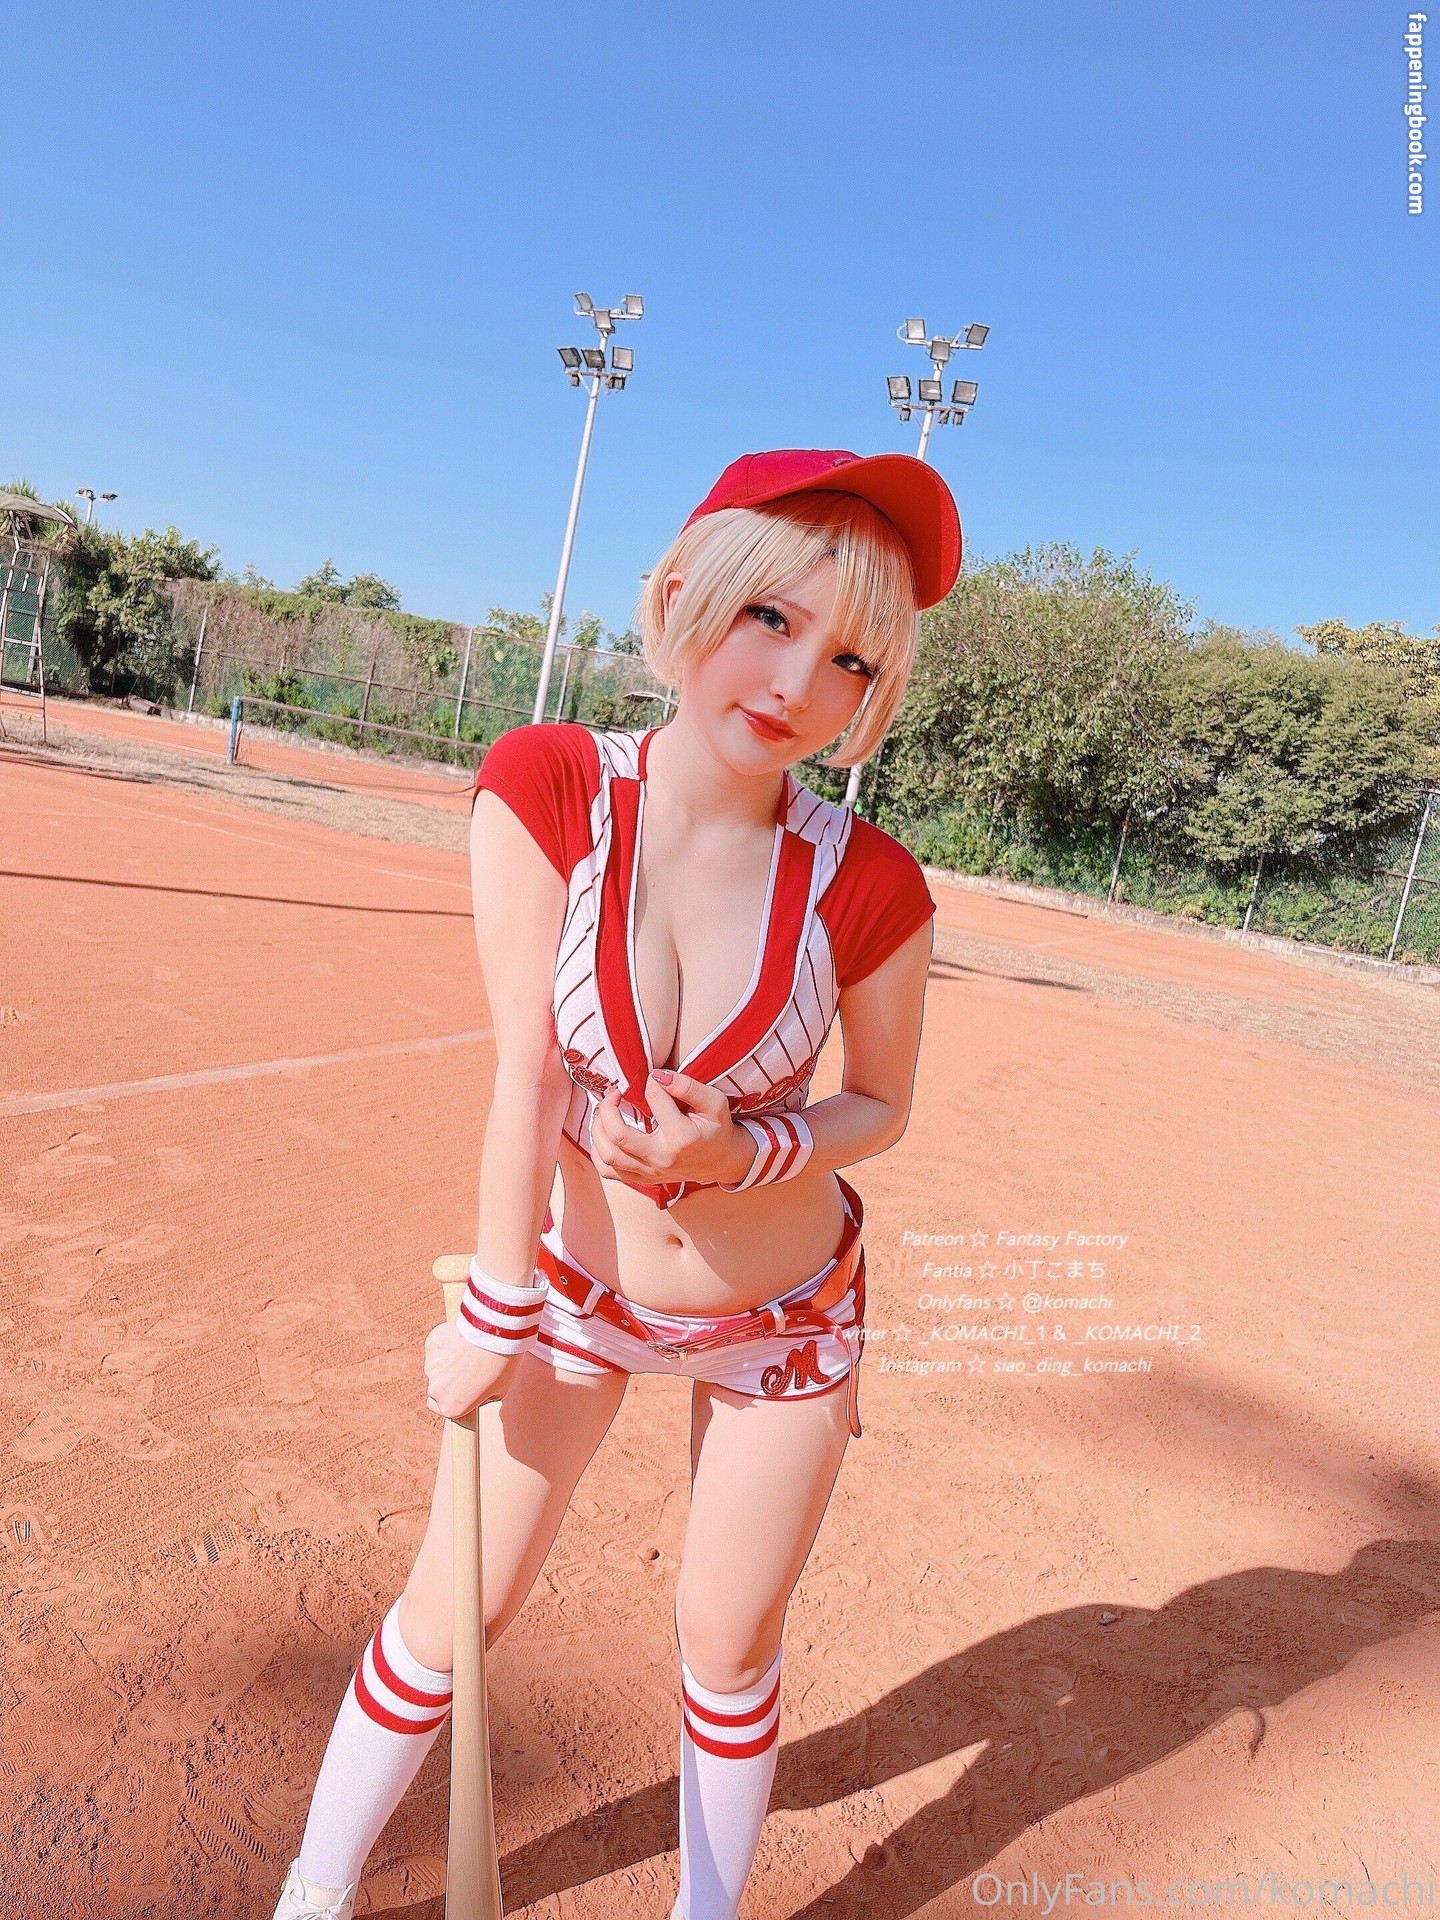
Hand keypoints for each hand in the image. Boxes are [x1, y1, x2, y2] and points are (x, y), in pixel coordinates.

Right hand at [423, 1321, 520, 1419]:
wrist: (493, 1335)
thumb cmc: (500, 1365)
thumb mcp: (499, 1390)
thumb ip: (483, 1397)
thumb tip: (478, 1394)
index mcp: (450, 1407)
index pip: (441, 1408)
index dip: (452, 1398)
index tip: (462, 1389)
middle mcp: (436, 1390)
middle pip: (437, 1387)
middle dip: (449, 1379)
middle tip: (469, 1367)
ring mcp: (431, 1367)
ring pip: (436, 1366)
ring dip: (447, 1361)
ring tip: (468, 1351)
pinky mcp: (430, 1346)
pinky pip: (437, 1347)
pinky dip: (446, 1344)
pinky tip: (462, 1338)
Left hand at [589, 1068, 753, 1191]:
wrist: (721, 1160)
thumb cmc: (717, 1128)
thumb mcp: (714, 1102)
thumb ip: (687, 1086)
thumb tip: (657, 1076)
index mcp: (681, 1138)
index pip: (654, 1101)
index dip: (650, 1082)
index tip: (653, 1077)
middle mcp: (662, 1159)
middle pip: (619, 1135)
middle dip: (608, 1108)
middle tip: (614, 1092)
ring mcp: (650, 1172)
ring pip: (609, 1155)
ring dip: (598, 1129)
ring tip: (604, 1111)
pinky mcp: (642, 1178)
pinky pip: (609, 1172)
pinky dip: (599, 1152)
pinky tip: (603, 1135)